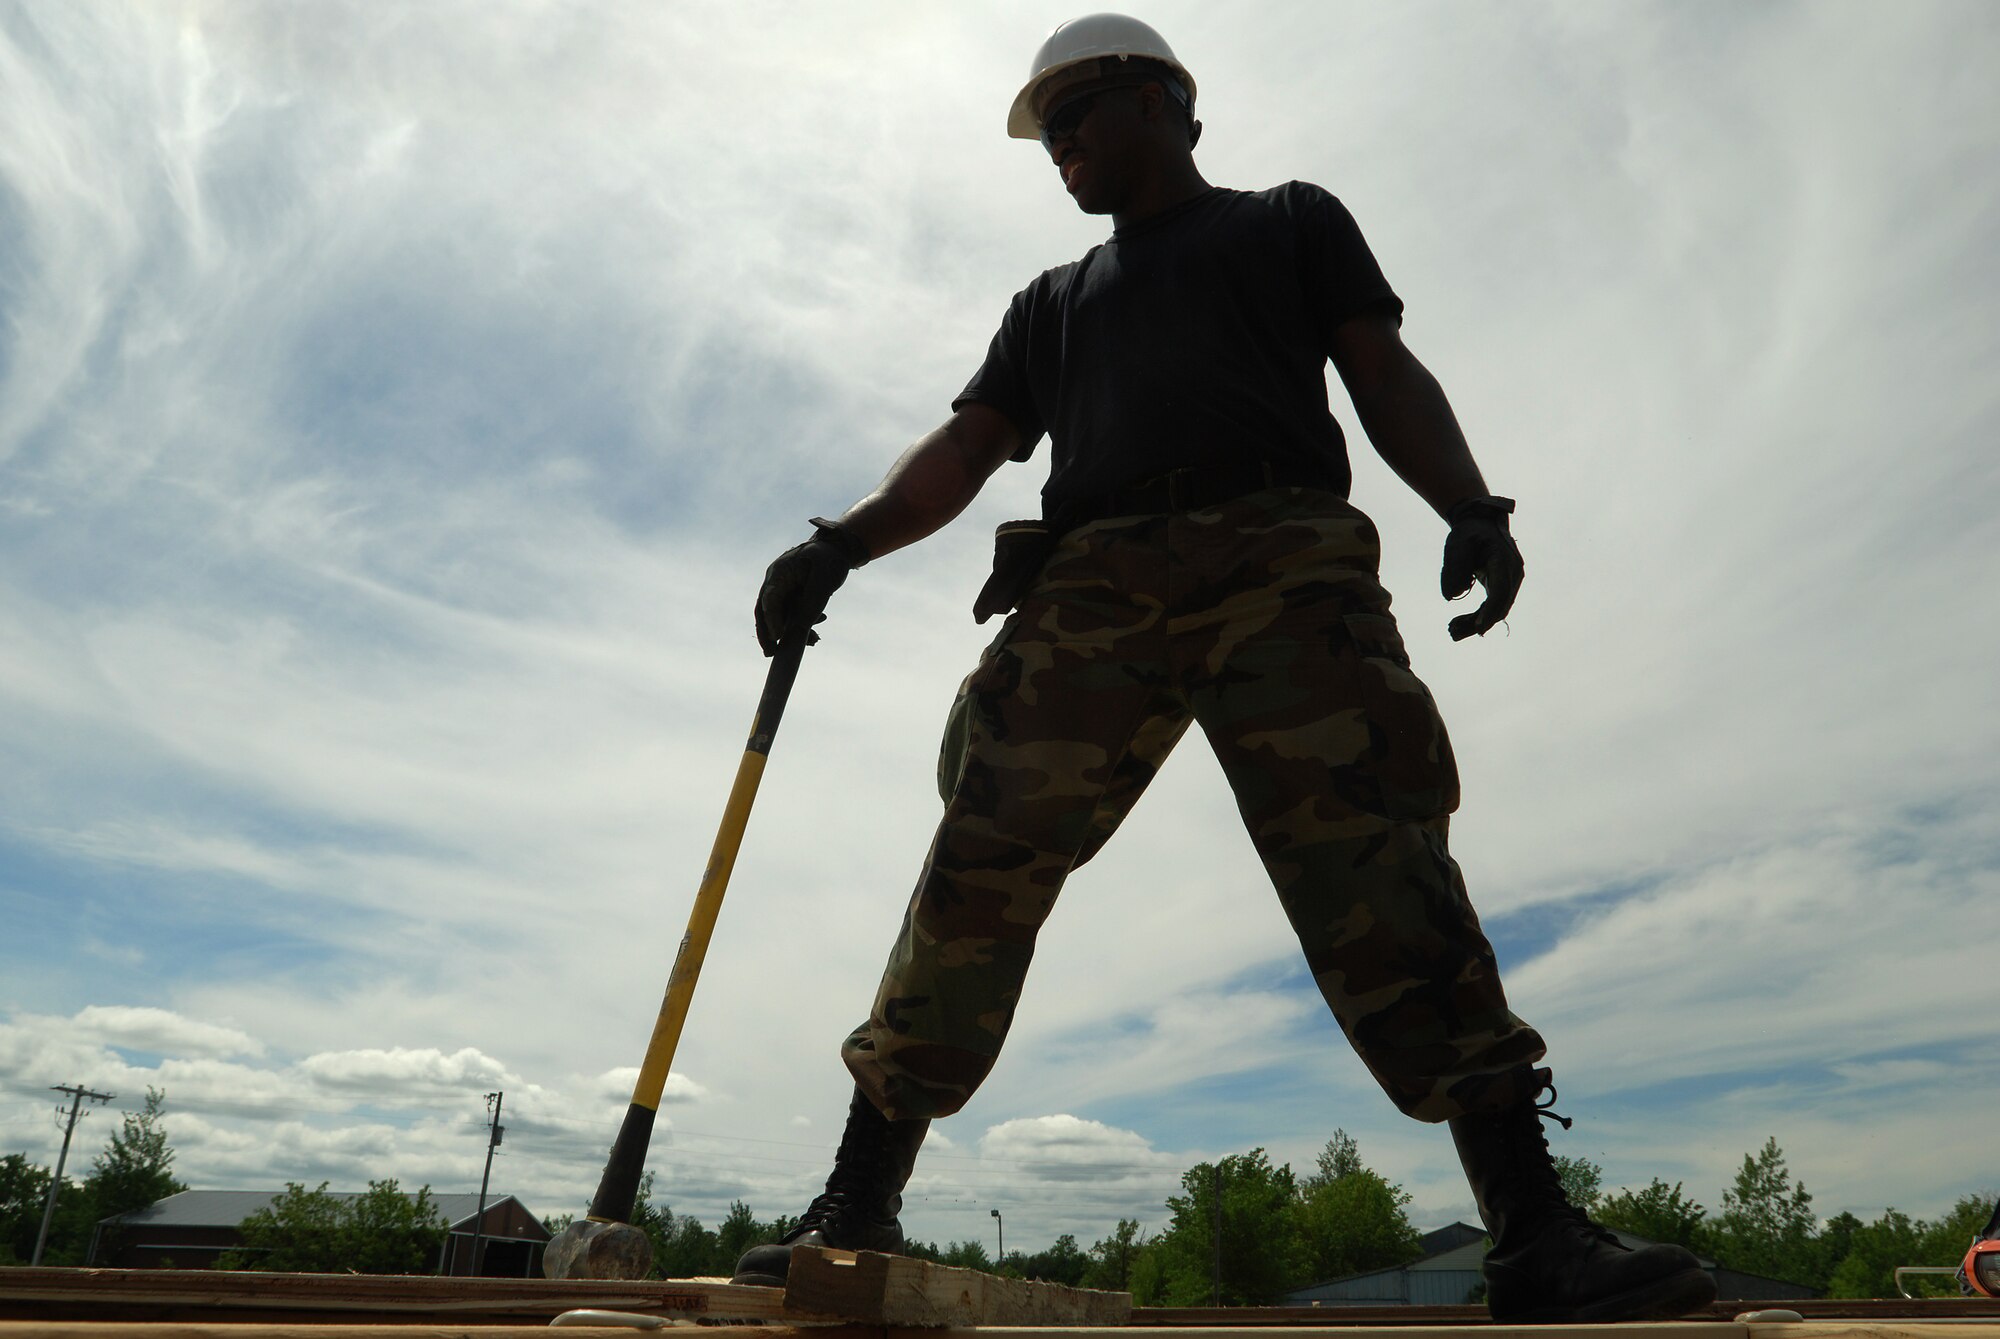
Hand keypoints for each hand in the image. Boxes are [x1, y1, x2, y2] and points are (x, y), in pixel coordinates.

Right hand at [754, 520, 866, 655]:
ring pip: (778, 616)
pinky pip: (789, 615)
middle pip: (765, 611)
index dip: (771, 619)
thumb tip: (800, 628)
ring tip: (812, 642)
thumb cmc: (830, 559)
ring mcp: (782, 589)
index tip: (778, 637)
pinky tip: (814, 636)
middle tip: (771, 654)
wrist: (838, 549)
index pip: (770, 599)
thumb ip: (813, 601)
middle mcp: (776, 581)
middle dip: (768, 634)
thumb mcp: (825, 579)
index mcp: (780, 572)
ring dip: (789, 632)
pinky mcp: (791, 596)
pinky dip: (799, 626)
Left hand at [1440, 496, 1522, 640]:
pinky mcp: (1503, 585)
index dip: (1489, 612)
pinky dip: (1478, 616)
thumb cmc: (1468, 531)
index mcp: (1503, 560)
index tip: (1477, 628)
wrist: (1480, 521)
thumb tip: (1452, 595)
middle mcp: (1512, 572)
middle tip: (1452, 632)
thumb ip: (1455, 567)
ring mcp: (1510, 580)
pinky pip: (1493, 605)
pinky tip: (1459, 624)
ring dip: (1476, 623)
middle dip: (1478, 622)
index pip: (1500, 591)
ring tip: (1451, 630)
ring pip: (1497, 609)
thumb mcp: (1457, 544)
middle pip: (1500, 606)